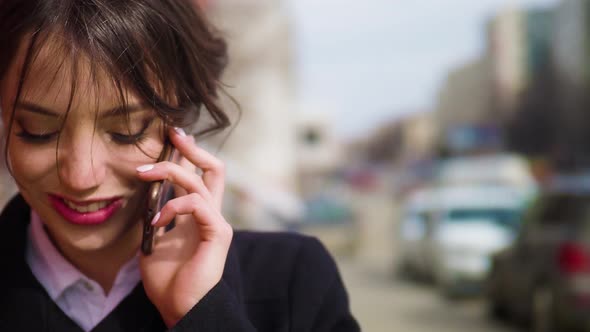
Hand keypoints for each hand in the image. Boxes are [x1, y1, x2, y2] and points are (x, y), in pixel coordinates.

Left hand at [136, 127, 232, 326]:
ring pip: (201, 180)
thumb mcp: (154, 241)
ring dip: (170, 171)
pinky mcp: (217, 232)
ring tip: (143, 173)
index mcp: (199, 215)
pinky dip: (174, 206)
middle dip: (193, 148)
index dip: (188, 154)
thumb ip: (155, 217)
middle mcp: (211, 214)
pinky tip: (158, 220)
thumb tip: (146, 196)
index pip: (200, 176)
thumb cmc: (168, 281)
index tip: (170, 137)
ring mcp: (216, 222)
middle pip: (214, 168)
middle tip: (172, 133)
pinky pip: (197, 205)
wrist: (181, 308)